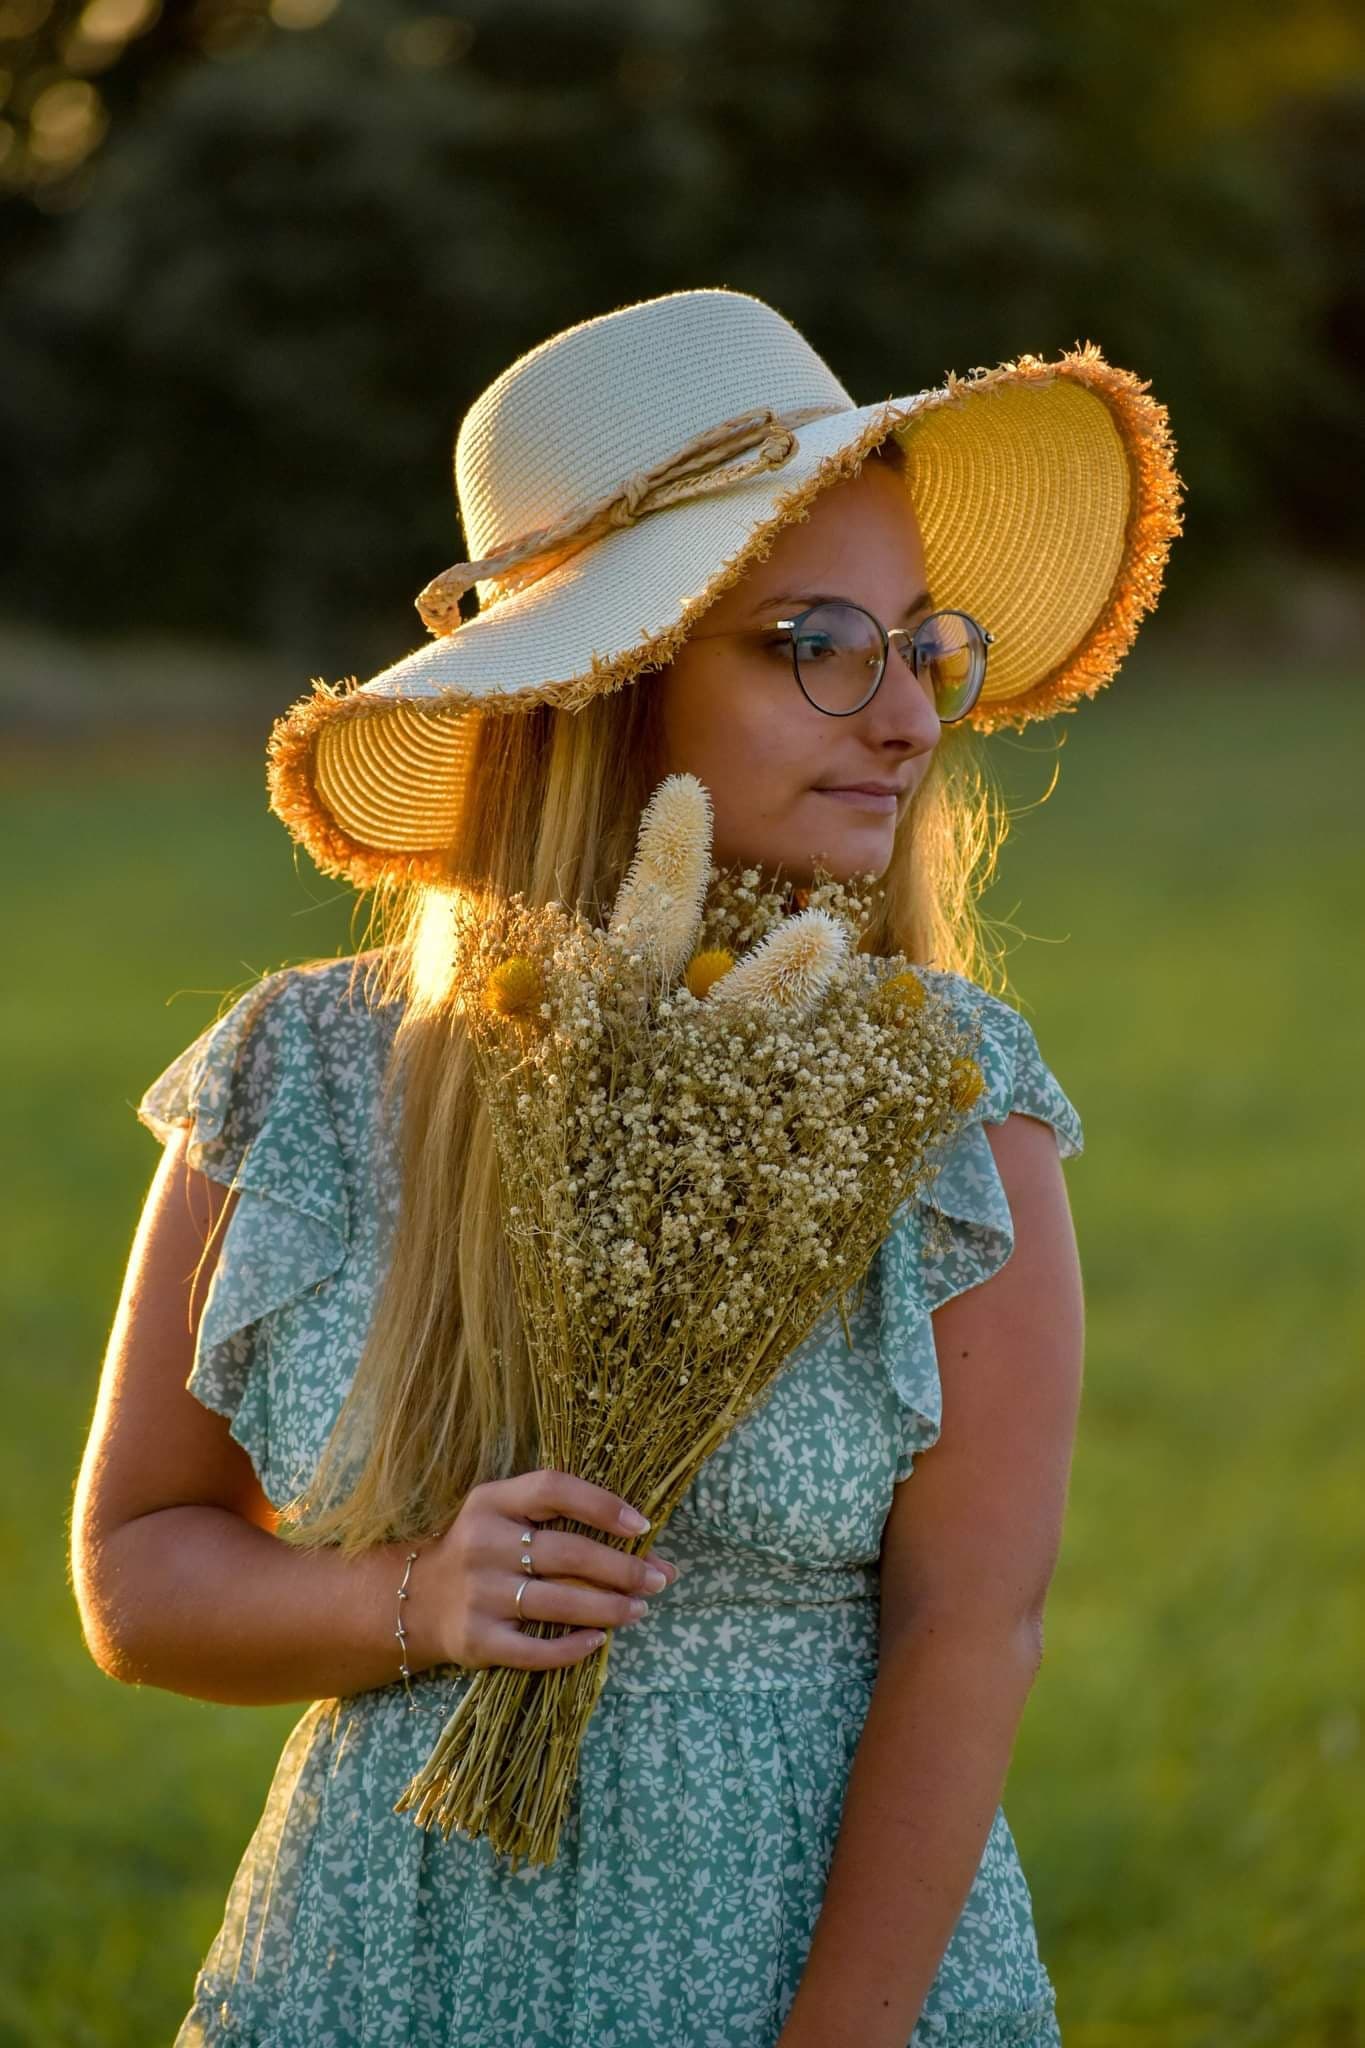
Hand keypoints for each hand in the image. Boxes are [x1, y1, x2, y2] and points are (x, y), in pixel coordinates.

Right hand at [417, 1469, 678, 1671]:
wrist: (415, 1599)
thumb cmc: (484, 1551)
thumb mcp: (507, 1518)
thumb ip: (567, 1524)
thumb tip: (652, 1551)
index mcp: (491, 1501)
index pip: (553, 1489)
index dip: (602, 1504)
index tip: (643, 1526)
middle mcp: (483, 1543)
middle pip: (567, 1552)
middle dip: (623, 1568)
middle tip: (658, 1579)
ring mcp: (478, 1593)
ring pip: (560, 1602)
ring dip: (610, 1607)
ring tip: (639, 1609)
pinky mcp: (477, 1639)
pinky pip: (536, 1649)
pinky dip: (573, 1647)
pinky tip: (597, 1640)